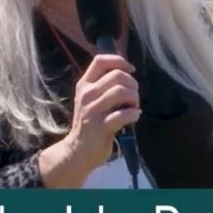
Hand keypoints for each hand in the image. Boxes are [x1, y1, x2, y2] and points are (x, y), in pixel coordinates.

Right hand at [60, 55, 140, 171]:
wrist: (77, 151)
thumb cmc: (89, 123)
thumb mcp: (90, 100)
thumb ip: (103, 86)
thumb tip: (127, 71)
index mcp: (84, 85)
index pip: (100, 61)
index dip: (119, 61)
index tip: (130, 70)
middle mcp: (87, 95)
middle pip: (117, 75)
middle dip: (132, 84)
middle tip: (133, 97)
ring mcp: (92, 111)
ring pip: (121, 92)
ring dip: (134, 99)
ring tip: (134, 107)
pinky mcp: (101, 127)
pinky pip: (124, 114)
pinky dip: (134, 114)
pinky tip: (134, 117)